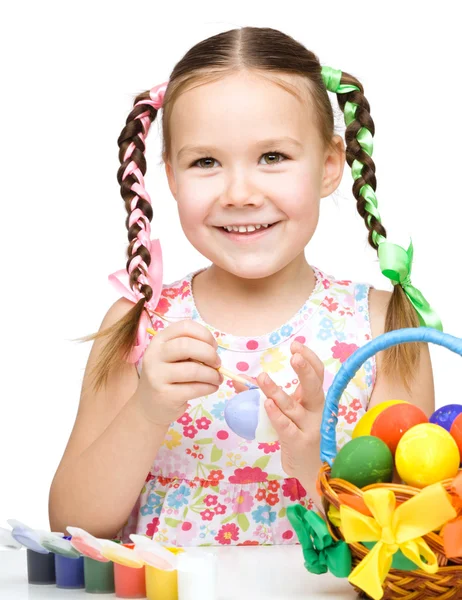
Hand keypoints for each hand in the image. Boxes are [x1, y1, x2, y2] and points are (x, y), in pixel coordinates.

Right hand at [135, 320, 222, 426]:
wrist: (148, 406)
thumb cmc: (168, 377)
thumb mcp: (173, 357)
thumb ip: (190, 350)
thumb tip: (214, 352)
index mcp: (159, 340)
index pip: (185, 327)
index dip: (204, 334)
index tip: (213, 346)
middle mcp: (154, 355)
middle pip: (187, 345)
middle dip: (209, 353)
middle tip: (218, 363)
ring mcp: (157, 376)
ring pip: (193, 369)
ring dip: (212, 374)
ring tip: (217, 379)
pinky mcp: (164, 395)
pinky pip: (194, 388)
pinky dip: (209, 387)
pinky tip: (212, 387)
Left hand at [234, 341, 324, 481]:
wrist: (312, 470)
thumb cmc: (297, 436)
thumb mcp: (286, 413)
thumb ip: (265, 395)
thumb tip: (238, 378)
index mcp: (314, 400)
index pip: (317, 374)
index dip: (309, 359)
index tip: (296, 346)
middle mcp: (315, 411)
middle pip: (313, 386)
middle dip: (305, 370)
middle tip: (294, 355)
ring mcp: (308, 428)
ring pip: (292, 406)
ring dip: (276, 391)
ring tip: (262, 378)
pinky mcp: (298, 443)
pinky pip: (286, 427)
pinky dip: (276, 415)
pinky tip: (266, 404)